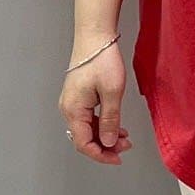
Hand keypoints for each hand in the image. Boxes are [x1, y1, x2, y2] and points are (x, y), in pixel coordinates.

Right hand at [60, 40, 134, 164]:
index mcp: (73, 110)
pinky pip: (88, 118)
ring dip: (105, 136)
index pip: (83, 143)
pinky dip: (102, 125)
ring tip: (124, 137)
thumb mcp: (112, 93)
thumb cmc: (102, 60)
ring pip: (87, 129)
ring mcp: (72, 102)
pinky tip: (116, 125)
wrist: (95, 37)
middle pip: (84, 138)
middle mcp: (68, 108)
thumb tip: (107, 142)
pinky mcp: (78, 97)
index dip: (101, 155)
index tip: (118, 158)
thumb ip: (109, 120)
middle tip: (126, 146)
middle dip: (105, 146)